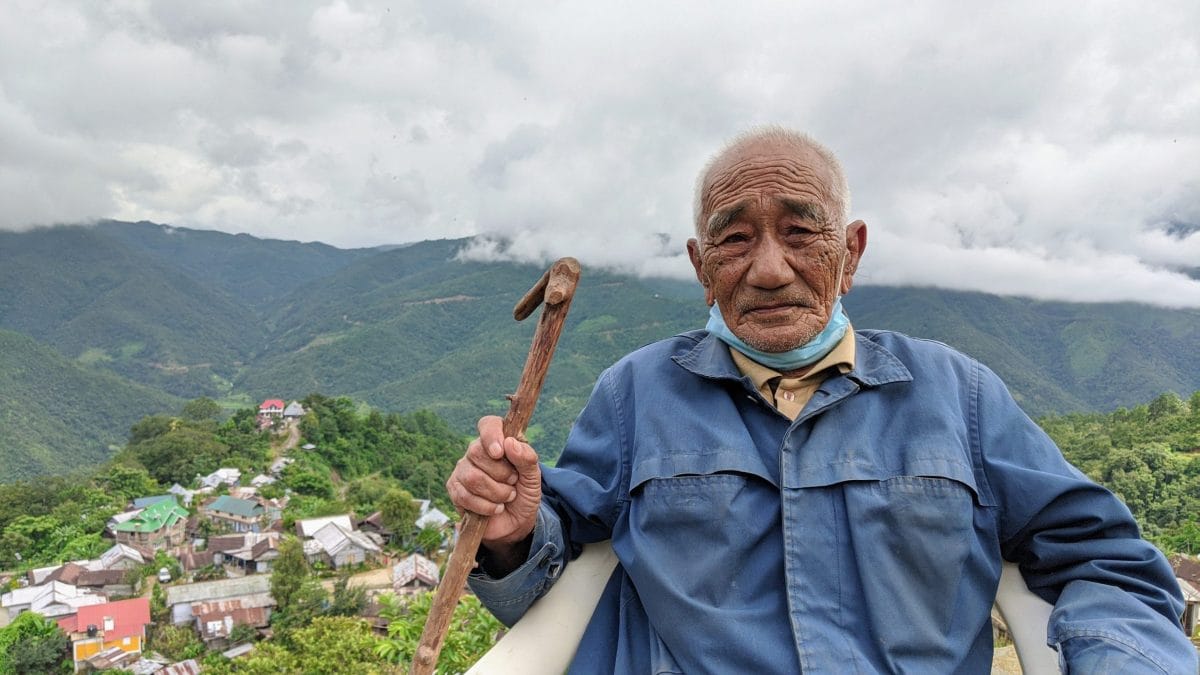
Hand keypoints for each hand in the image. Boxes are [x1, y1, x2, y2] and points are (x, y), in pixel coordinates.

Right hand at [447, 416, 541, 547]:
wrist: (515, 523)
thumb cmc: (523, 494)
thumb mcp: (533, 477)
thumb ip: (527, 458)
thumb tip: (510, 443)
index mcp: (497, 442)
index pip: (488, 424)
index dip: (491, 435)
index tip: (500, 452)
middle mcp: (476, 452)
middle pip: (477, 452)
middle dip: (501, 473)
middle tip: (513, 482)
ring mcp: (462, 470)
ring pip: (472, 477)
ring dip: (496, 492)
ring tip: (507, 497)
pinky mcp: (455, 490)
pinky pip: (465, 496)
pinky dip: (486, 506)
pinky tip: (495, 508)